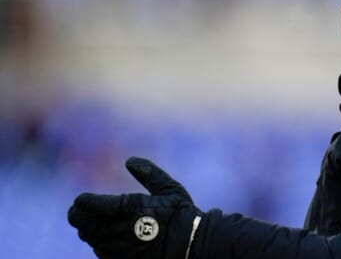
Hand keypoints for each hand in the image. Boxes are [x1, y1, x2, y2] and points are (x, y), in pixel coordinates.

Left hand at [68, 157, 202, 258]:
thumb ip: (150, 174)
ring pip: (93, 240)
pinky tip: (102, 239)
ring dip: (87, 231)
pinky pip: (103, 254)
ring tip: (87, 224)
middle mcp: (124, 229)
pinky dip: (99, 245)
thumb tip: (129, 161)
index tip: (79, 200)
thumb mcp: (171, 189)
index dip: (84, 202)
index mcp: (134, 208)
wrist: (194, 246)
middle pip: (88, 224)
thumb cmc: (183, 215)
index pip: (95, 206)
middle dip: (78, 217)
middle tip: (75, 212)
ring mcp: (123, 249)